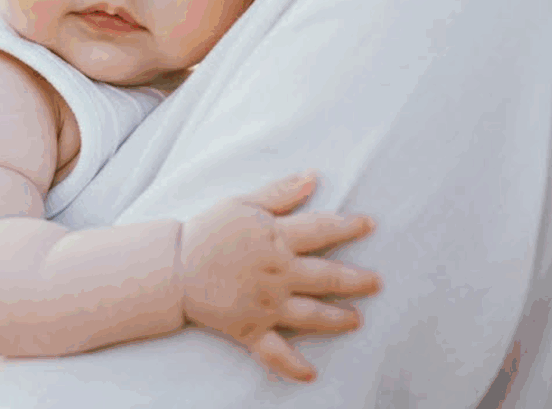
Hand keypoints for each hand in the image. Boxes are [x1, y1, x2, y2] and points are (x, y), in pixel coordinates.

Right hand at [180, 171, 379, 382]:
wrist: (174, 265)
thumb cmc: (208, 229)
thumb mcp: (242, 202)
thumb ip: (280, 192)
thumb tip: (313, 176)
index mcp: (275, 238)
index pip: (322, 230)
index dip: (348, 226)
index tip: (369, 224)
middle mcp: (277, 273)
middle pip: (326, 276)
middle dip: (356, 279)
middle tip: (377, 282)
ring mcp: (267, 305)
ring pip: (312, 315)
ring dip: (338, 319)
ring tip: (357, 320)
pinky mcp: (251, 329)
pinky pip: (276, 353)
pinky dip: (293, 367)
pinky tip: (311, 375)